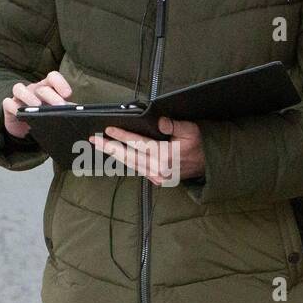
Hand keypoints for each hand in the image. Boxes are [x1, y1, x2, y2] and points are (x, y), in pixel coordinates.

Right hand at [3, 71, 72, 138]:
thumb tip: (77, 111)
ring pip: (19, 88)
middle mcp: (33, 89)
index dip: (60, 83)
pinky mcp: (9, 106)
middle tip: (60, 106)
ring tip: (37, 106)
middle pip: (41, 86)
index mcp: (47, 87)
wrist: (24, 127)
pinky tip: (19, 113)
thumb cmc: (43, 114)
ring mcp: (19, 96)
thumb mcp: (55, 111)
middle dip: (51, 95)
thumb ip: (65, 109)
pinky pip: (8, 102)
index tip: (68, 94)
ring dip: (28, 96)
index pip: (53, 77)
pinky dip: (13, 106)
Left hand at [88, 116, 204, 184]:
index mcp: (166, 156)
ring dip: (114, 155)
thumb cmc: (198, 144)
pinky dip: (125, 162)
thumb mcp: (191, 130)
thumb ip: (174, 125)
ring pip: (131, 164)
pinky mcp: (157, 180)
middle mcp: (159, 169)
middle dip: (110, 147)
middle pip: (129, 156)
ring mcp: (157, 177)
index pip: (139, 144)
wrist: (208, 164)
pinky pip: (137, 169)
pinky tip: (116, 155)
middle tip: (94, 139)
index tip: (108, 130)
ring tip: (100, 145)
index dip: (123, 136)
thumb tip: (160, 122)